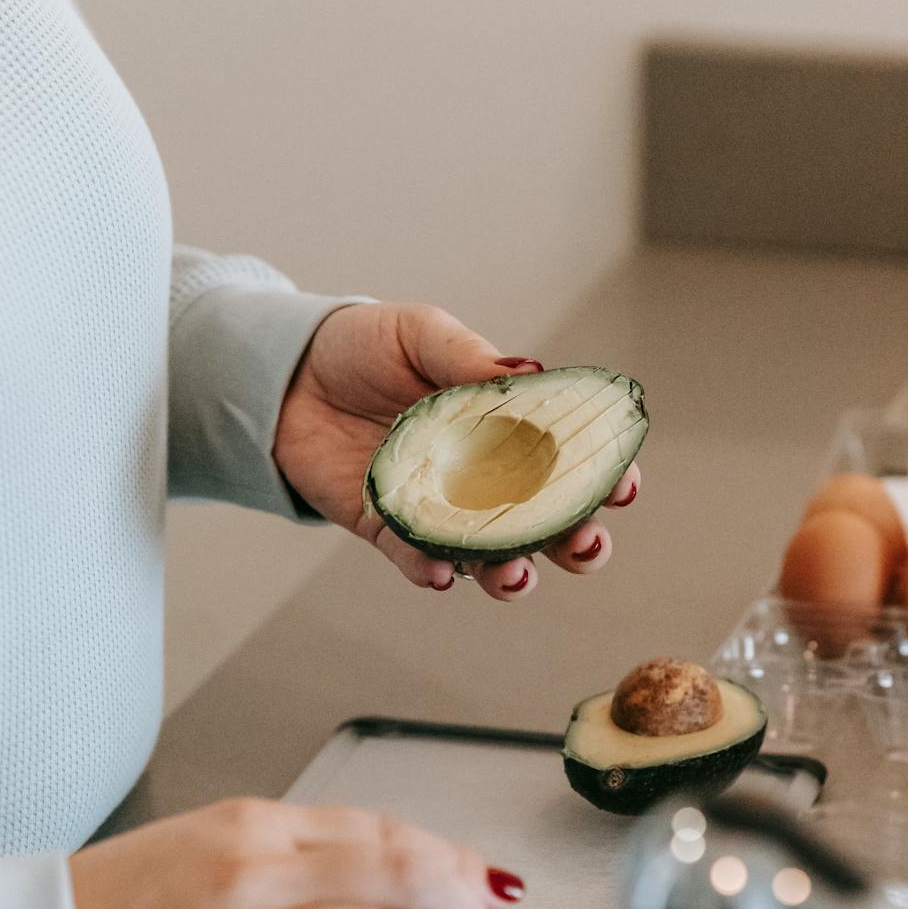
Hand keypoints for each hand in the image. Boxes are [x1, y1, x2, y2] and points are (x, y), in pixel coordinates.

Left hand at [274, 301, 640, 601]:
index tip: (621, 486)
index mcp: (508, 428)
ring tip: (513, 573)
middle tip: (586, 543)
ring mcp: (440, 509)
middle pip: (548, 525)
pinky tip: (442, 572)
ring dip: (511, 574)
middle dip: (578, 543)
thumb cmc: (363, 347)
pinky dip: (433, 571)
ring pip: (492, 559)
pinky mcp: (389, 529)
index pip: (570, 460)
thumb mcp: (419, 334)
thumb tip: (527, 371)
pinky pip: (419, 561)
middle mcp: (484, 478)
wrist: (286, 374)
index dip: (603, 477)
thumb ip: (467, 358)